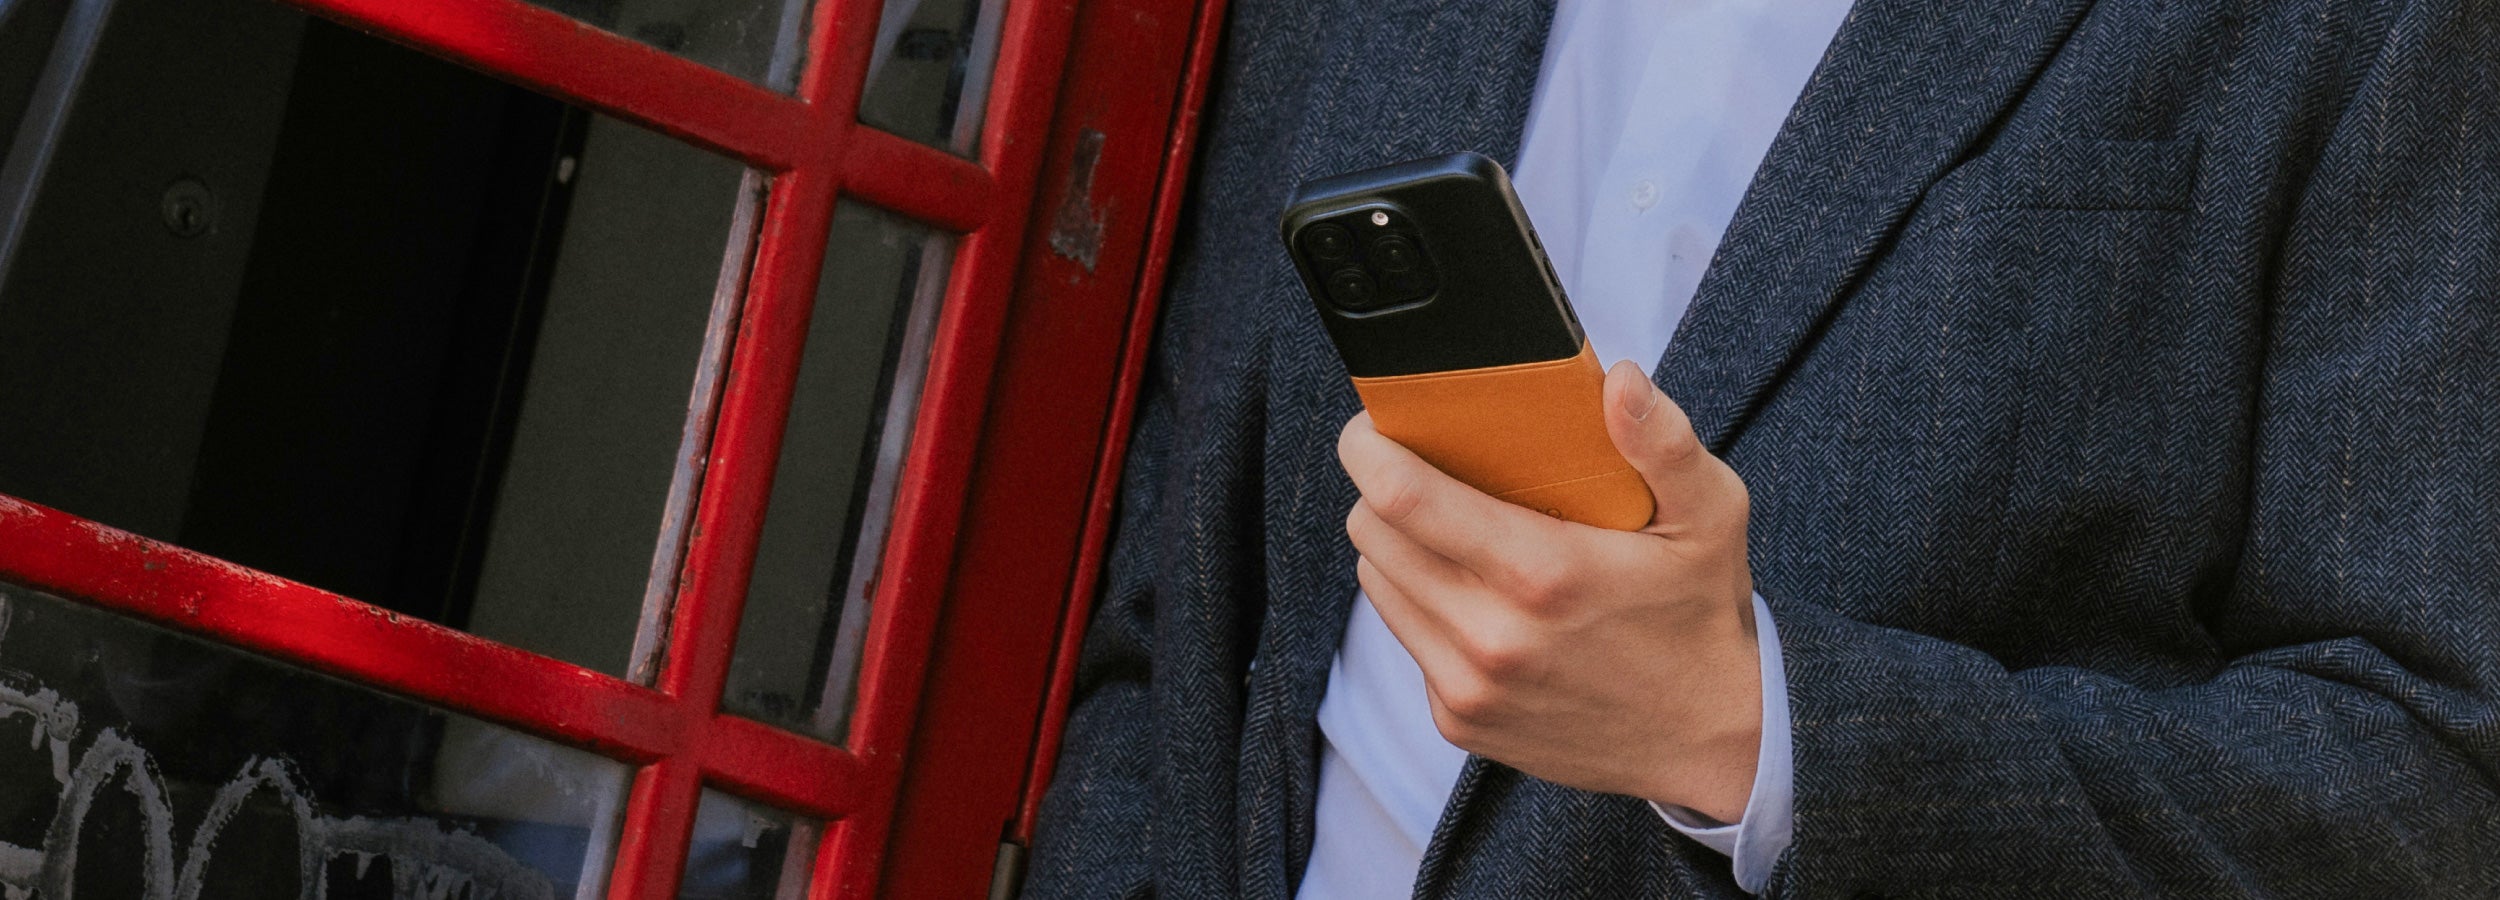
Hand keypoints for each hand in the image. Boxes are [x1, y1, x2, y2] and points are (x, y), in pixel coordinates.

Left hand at [1337, 360, 1762, 821]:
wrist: (1710, 742)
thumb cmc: (1702, 615)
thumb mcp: (1711, 518)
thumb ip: (1664, 444)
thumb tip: (1619, 379)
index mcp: (1544, 575)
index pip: (1402, 498)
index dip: (1368, 448)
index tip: (1373, 423)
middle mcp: (1492, 637)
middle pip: (1372, 532)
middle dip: (1384, 488)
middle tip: (1424, 468)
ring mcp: (1469, 686)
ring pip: (1378, 581)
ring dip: (1398, 545)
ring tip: (1450, 529)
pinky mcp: (1458, 720)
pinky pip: (1405, 636)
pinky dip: (1423, 604)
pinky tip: (1477, 595)